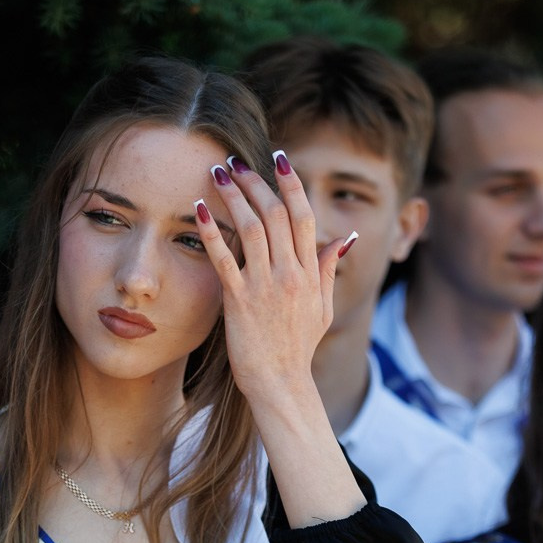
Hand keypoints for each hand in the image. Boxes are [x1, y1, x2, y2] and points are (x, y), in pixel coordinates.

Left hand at [194, 153, 345, 410]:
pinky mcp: (239, 301)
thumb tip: (343, 240)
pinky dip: (211, 231)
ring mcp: (265, 287)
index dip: (291, 183)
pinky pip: (224, 258)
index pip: (304, 216)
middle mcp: (290, 274)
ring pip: (251, 228)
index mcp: (310, 273)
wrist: (280, 383)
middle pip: (276, 214)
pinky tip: (199, 209)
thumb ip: (328, 270)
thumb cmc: (298, 348)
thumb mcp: (323, 309)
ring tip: (217, 173)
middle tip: (236, 161)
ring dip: (234, 196)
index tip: (279, 159)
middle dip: (256, 182)